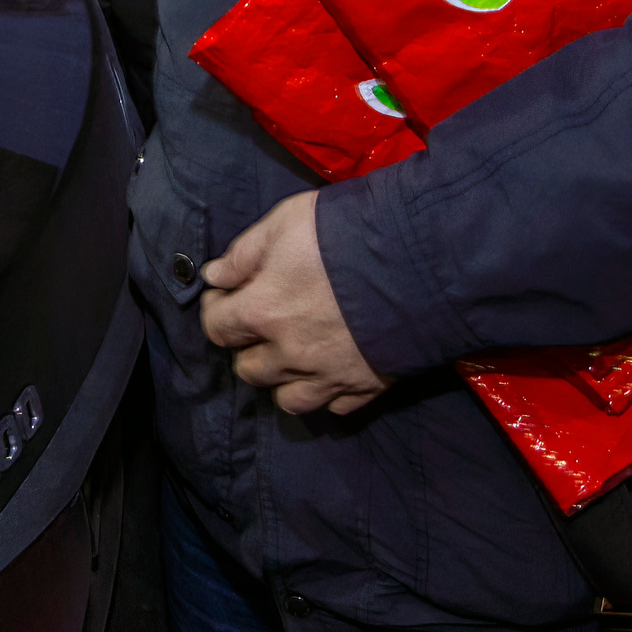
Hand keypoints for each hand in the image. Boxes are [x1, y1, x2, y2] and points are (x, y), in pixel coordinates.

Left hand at [198, 191, 388, 416]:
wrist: (417, 262)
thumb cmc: (343, 235)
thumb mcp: (283, 224)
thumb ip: (242, 254)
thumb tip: (214, 276)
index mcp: (262, 313)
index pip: (216, 328)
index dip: (216, 310)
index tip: (226, 295)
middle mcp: (289, 354)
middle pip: (248, 370)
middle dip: (247, 347)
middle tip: (261, 323)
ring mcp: (329, 377)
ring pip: (287, 400)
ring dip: (282, 379)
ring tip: (291, 354)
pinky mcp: (366, 388)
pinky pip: (335, 408)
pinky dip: (327, 393)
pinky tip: (330, 369)